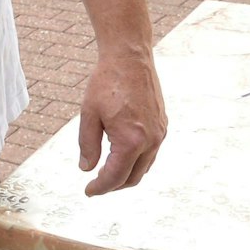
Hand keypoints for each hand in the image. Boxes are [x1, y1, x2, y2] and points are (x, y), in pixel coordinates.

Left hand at [77, 49, 165, 195]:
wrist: (130, 58)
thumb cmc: (106, 83)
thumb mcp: (89, 114)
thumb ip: (87, 144)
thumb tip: (86, 168)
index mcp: (131, 141)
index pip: (115, 177)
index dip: (100, 187)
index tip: (88, 191)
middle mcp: (150, 141)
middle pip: (133, 177)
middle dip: (114, 185)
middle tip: (96, 184)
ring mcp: (159, 133)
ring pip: (144, 167)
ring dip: (126, 174)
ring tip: (107, 172)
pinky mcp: (162, 125)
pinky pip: (151, 153)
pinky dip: (137, 160)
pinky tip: (122, 155)